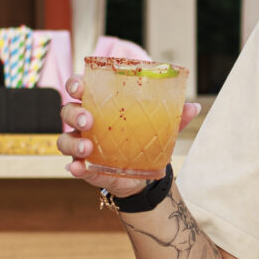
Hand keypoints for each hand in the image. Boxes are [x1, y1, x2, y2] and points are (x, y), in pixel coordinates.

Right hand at [58, 75, 201, 196]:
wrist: (145, 174)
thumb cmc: (144, 139)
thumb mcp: (159, 126)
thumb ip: (173, 116)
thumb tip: (193, 107)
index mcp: (99, 104)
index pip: (80, 88)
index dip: (76, 84)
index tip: (81, 87)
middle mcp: (85, 123)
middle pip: (68, 111)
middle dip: (75, 113)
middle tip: (88, 119)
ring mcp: (82, 144)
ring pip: (65, 139)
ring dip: (73, 141)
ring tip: (88, 147)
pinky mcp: (85, 166)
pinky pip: (74, 166)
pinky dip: (75, 167)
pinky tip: (80, 168)